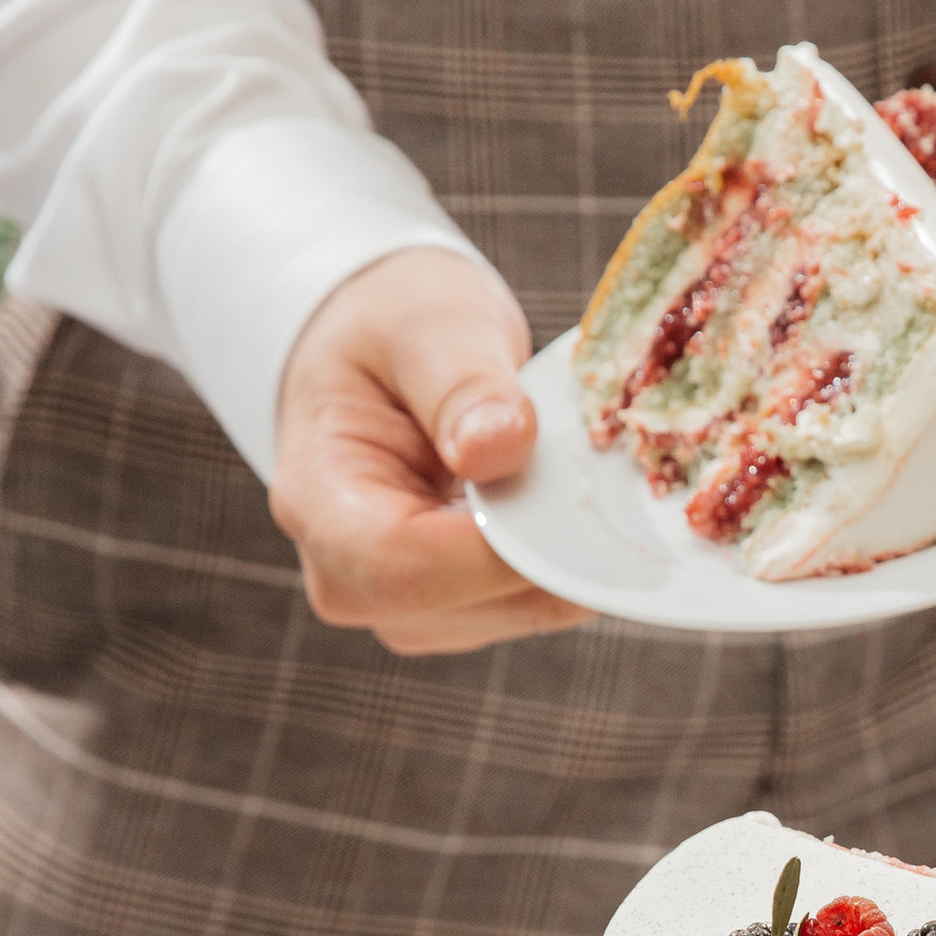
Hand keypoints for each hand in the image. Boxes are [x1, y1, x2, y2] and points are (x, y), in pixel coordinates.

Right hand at [270, 246, 587, 652]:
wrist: (380, 350)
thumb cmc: (391, 327)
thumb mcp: (423, 324)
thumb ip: (462, 381)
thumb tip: (502, 447)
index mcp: (318, 504)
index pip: (405, 567)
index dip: (501, 551)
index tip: (579, 498)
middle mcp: (351, 576)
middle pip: (470, 603)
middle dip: (556, 547)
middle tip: (617, 476)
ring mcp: (407, 604)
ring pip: (518, 611)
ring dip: (575, 551)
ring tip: (590, 473)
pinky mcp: (460, 606)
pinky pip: (537, 600)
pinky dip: (574, 554)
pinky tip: (582, 498)